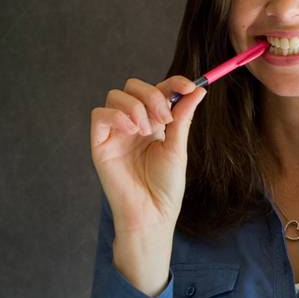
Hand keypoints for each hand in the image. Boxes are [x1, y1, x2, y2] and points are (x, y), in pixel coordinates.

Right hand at [90, 74, 204, 237]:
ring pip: (115, 96)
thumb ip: (182, 117)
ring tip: (146, 131)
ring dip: (135, 106)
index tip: (189, 86)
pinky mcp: (100, 144)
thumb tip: (199, 90)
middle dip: (152, 95)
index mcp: (154, 123)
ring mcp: (116, 132)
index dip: (173, 83)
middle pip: (134, 87)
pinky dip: (116, 115)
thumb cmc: (165, 188)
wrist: (151, 215)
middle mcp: (133, 124)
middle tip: (164, 118)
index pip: (159, 90)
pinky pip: (99, 115)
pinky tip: (131, 131)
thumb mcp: (177, 148)